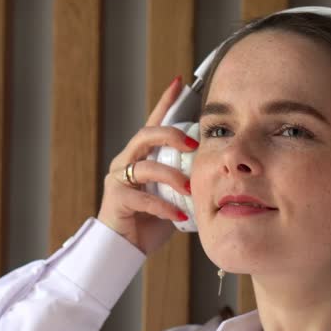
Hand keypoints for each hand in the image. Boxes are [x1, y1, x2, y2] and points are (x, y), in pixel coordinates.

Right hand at [97, 76, 198, 253]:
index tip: (179, 82)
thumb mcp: (172, 193)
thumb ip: (185, 176)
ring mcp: (118, 179)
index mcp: (141, 156)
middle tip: (193, 145)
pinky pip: (142, 198)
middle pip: (145, 135)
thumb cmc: (150, 219)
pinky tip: (180, 215)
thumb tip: (213, 167)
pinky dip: (164, 208)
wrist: (125, 247)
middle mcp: (126, 161)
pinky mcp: (116, 199)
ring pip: (145, 166)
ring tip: (188, 188)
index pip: (153, 122)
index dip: (165, 102)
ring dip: (171, 176)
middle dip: (170, 135)